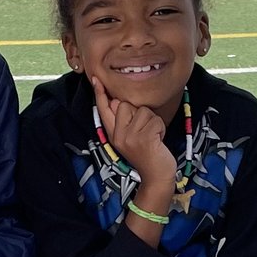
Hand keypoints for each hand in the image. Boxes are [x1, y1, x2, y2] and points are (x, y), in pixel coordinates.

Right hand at [88, 73, 176, 187]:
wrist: (157, 177)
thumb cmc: (148, 154)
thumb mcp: (132, 138)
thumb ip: (125, 121)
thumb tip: (117, 101)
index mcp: (114, 134)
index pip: (104, 110)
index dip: (100, 94)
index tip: (96, 80)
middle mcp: (118, 136)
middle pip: (124, 104)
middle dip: (139, 113)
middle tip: (145, 131)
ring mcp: (130, 138)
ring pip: (142, 111)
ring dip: (153, 121)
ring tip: (153, 137)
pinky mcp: (143, 139)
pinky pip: (155, 120)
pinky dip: (161, 128)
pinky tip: (158, 140)